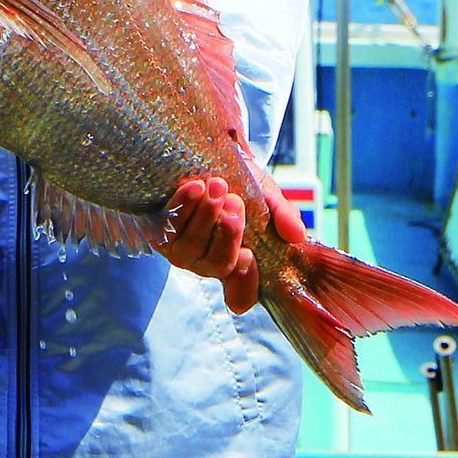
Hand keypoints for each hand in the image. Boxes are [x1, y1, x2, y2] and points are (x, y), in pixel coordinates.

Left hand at [161, 173, 305, 314]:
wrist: (210, 162)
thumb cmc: (242, 187)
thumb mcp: (268, 198)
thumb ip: (284, 216)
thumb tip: (297, 236)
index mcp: (236, 265)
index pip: (240, 295)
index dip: (244, 282)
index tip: (249, 254)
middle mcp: (206, 265)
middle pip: (217, 264)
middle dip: (228, 233)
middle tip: (236, 201)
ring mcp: (181, 252)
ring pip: (191, 246)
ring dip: (206, 216)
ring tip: (217, 185)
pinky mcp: (159, 233)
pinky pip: (169, 227)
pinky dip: (183, 205)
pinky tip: (194, 187)